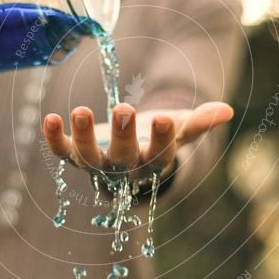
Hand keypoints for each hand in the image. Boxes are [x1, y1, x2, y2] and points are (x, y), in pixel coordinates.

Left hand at [42, 101, 234, 180]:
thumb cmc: (156, 140)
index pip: (160, 154)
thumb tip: (227, 110)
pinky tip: (50, 118)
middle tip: (124, 109)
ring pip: (87, 156)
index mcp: (152, 162)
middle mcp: (123, 169)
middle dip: (122, 134)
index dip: (163, 139)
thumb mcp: (180, 129)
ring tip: (81, 110)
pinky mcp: (75, 156)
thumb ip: (200, 122)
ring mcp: (96, 164)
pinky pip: (62, 152)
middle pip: (122, 156)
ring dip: (82, 135)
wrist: (128, 160)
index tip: (165, 119)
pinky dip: (53, 139)